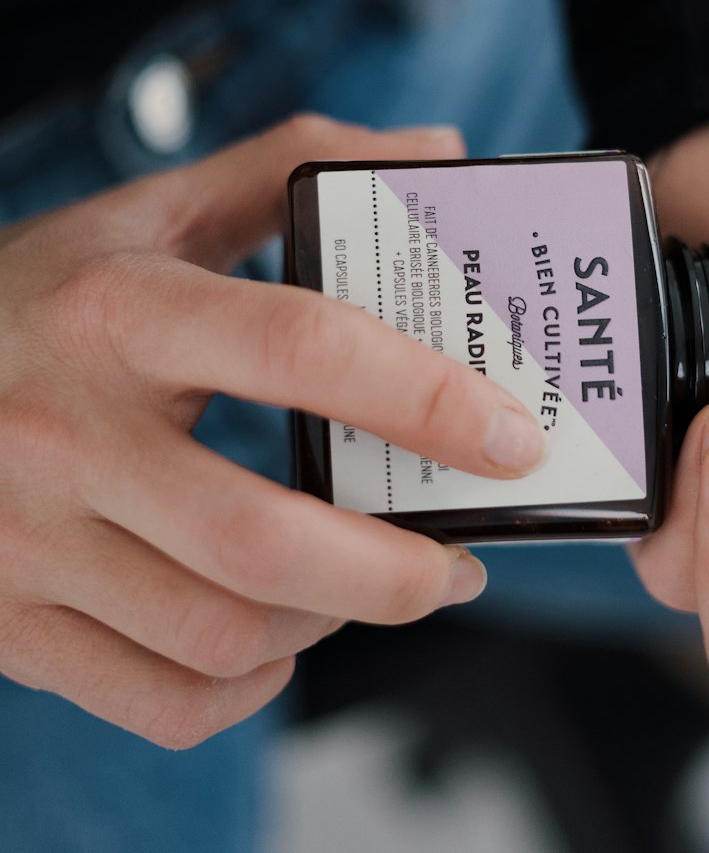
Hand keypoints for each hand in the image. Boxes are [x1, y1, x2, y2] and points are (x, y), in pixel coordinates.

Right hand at [0, 116, 546, 746]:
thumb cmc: (41, 296)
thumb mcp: (148, 214)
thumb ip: (287, 171)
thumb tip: (436, 151)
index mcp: (118, 311)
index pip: (298, 348)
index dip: (426, 397)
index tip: (514, 438)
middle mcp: (63, 431)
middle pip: (262, 539)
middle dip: (399, 570)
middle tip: (462, 560)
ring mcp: (26, 541)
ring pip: (218, 634)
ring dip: (330, 624)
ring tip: (375, 586)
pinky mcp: (9, 626)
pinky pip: (158, 701)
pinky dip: (247, 689)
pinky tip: (278, 636)